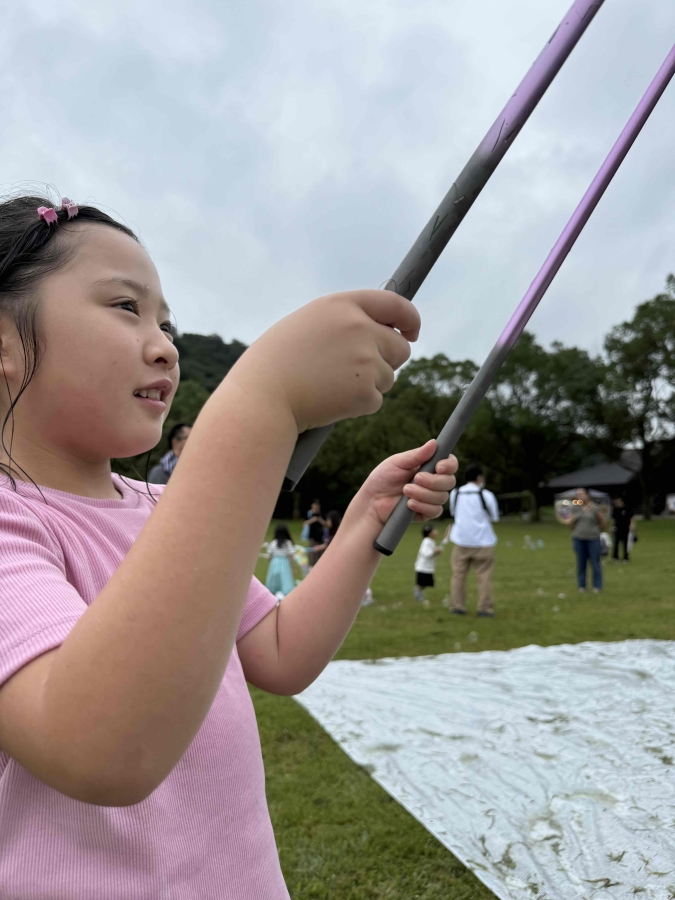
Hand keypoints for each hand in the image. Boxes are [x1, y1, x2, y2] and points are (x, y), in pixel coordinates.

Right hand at [228, 290, 419, 431]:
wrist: (262, 398)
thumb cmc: (275, 364)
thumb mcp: (306, 325)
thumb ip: (343, 322)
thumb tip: (380, 333)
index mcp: (342, 305)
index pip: (394, 304)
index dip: (409, 319)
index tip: (411, 332)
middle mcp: (359, 328)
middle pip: (399, 347)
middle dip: (386, 361)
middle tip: (357, 372)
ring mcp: (365, 360)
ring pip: (388, 377)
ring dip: (368, 385)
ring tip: (330, 387)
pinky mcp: (365, 391)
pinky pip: (376, 400)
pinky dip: (358, 405)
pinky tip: (330, 402)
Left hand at [353, 440, 456, 527]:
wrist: (372, 501)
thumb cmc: (383, 479)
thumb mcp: (397, 463)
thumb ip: (416, 455)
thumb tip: (433, 443)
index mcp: (429, 466)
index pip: (450, 464)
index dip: (449, 465)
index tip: (438, 467)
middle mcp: (434, 481)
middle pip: (449, 481)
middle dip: (433, 481)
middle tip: (416, 479)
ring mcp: (431, 497)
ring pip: (442, 497)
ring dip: (424, 494)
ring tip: (405, 491)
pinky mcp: (427, 512)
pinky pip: (435, 511)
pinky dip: (423, 506)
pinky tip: (409, 503)